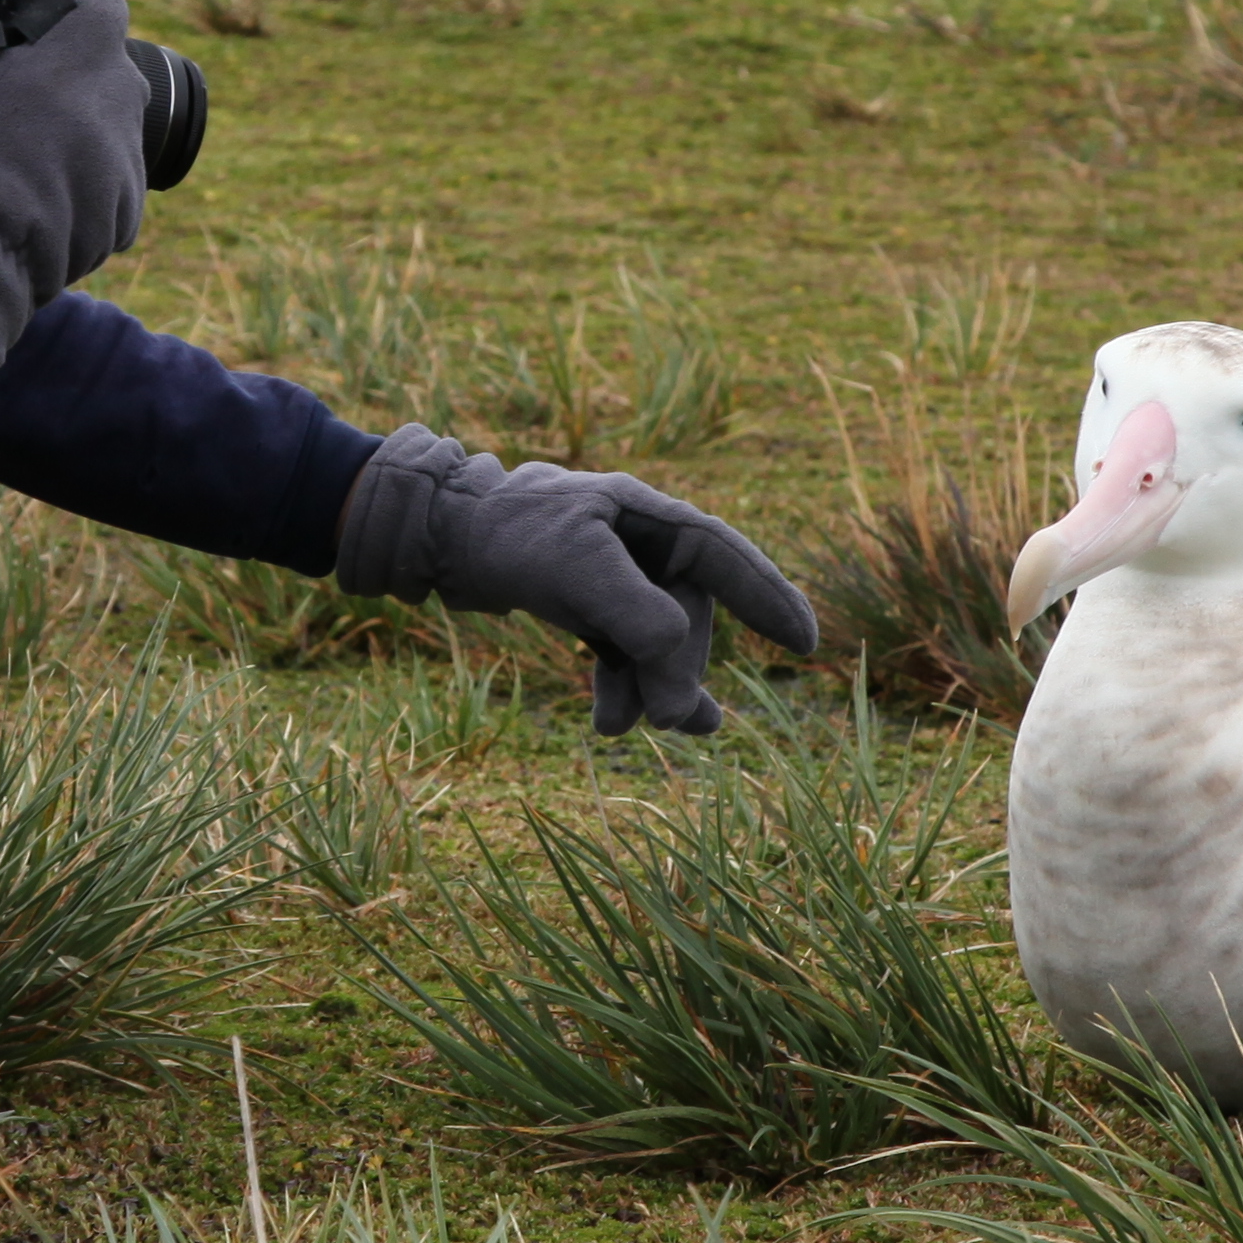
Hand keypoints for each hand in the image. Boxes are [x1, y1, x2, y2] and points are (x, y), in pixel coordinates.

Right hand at [0, 0, 145, 381]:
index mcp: (87, 51)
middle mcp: (123, 101)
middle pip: (110, 67)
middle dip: (78, 65)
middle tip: (34, 79)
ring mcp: (129, 161)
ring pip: (111, 128)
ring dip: (81, 128)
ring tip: (31, 147)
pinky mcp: (126, 214)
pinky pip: (109, 184)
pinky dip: (83, 182)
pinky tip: (42, 193)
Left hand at [326, 428, 822, 736]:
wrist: (434, 539)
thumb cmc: (506, 535)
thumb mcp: (578, 571)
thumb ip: (643, 623)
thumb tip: (685, 688)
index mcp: (646, 514)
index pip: (724, 556)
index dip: (768, 598)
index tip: (808, 643)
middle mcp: (638, 542)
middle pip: (689, 616)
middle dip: (679, 669)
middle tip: (669, 720)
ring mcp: (613, 576)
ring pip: (657, 643)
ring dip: (652, 688)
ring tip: (633, 728)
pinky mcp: (585, 605)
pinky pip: (623, 654)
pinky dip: (621, 690)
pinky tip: (611, 724)